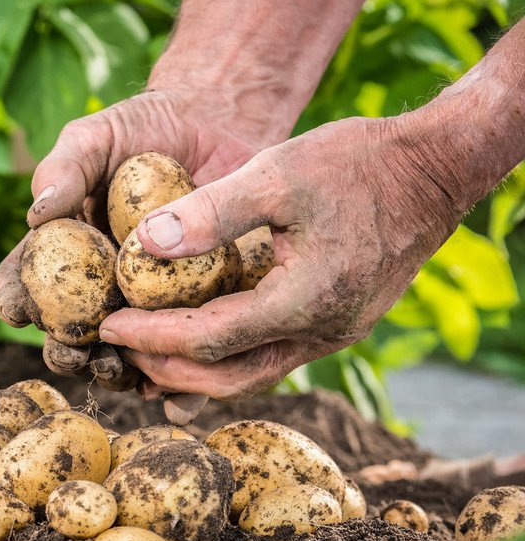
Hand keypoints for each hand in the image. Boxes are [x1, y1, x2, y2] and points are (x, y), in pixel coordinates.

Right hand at [0, 89, 272, 420]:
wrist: (218, 124)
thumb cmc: (143, 127)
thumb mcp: (97, 135)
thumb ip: (65, 169)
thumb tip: (37, 214)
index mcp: (61, 254)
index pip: (23, 284)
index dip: (15, 301)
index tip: (18, 309)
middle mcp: (97, 289)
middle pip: (68, 335)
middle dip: (66, 352)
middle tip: (74, 350)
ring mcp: (147, 307)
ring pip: (122, 357)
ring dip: (116, 374)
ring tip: (123, 371)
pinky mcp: (197, 313)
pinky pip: (184, 358)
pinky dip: (180, 387)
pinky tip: (178, 398)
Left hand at [100, 114, 461, 397]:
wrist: (434, 170)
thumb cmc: (359, 162)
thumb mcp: (279, 172)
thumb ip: (212, 211)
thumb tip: (144, 244)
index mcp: (306, 301)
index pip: (209, 339)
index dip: (152, 336)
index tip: (106, 325)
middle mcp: (321, 333)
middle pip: (225, 377)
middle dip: (164, 367)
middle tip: (116, 345)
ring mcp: (332, 335)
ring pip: (248, 376)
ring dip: (192, 372)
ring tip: (142, 351)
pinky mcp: (334, 326)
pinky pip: (268, 357)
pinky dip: (223, 357)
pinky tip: (190, 344)